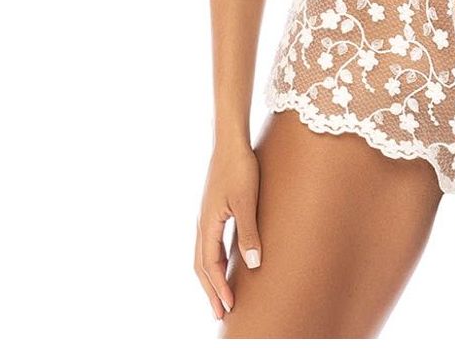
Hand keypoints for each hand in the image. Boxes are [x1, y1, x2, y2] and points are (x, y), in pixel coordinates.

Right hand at [193, 140, 262, 320]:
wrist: (230, 141)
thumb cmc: (239, 168)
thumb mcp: (246, 201)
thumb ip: (248, 232)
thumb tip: (252, 265)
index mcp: (207, 225)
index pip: (209, 266)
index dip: (218, 288)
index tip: (229, 307)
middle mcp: (202, 224)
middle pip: (202, 266)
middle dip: (210, 290)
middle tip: (220, 313)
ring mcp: (205, 217)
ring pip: (204, 255)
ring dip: (212, 277)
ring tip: (222, 295)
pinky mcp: (213, 209)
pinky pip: (210, 243)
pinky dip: (215, 260)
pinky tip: (226, 263)